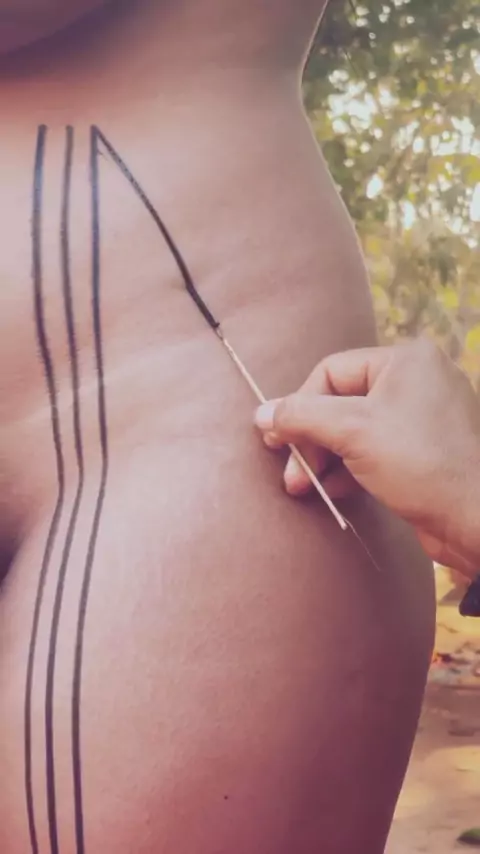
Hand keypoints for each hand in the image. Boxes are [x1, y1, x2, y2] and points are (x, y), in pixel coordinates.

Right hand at [255, 339, 479, 578]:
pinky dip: (350, 468)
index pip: (331, 371)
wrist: (478, 519)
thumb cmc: (421, 464)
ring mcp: (422, 417)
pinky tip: (334, 491)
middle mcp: (415, 381)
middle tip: (291, 474)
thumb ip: (302, 416)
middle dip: (311, 439)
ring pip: (355, 429)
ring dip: (325, 458)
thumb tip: (261, 412)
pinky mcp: (424, 451)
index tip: (276, 441)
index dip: (299, 405)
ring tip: (305, 487)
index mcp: (404, 360)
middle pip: (341, 402)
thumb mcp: (353, 431)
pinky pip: (374, 450)